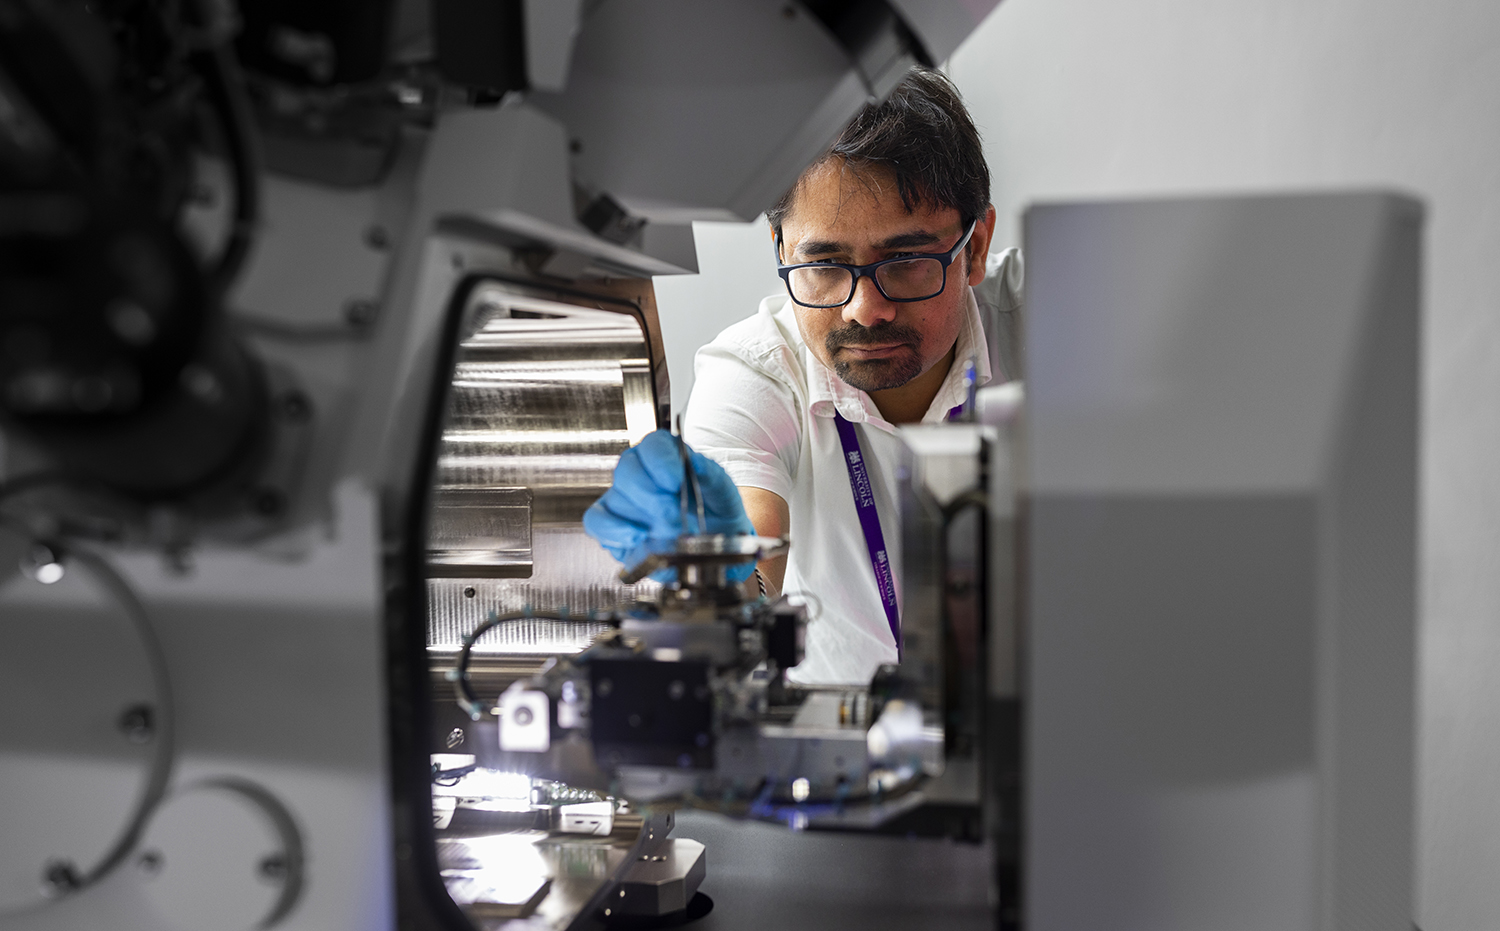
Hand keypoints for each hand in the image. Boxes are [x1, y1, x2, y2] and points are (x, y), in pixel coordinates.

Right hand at [584, 430, 756, 581]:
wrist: (715, 543)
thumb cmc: (716, 511)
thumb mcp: (723, 491)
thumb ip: (711, 474)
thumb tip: (696, 462)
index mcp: (666, 457)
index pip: (653, 444)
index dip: (660, 460)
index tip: (675, 481)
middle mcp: (640, 474)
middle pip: (628, 469)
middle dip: (651, 494)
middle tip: (674, 514)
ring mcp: (623, 501)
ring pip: (614, 497)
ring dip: (641, 516)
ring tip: (668, 532)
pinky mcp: (612, 527)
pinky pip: (597, 522)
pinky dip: (614, 530)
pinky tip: (638, 538)